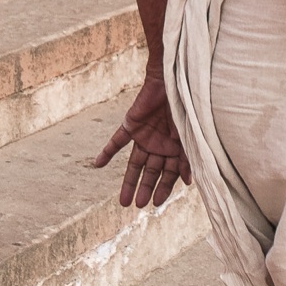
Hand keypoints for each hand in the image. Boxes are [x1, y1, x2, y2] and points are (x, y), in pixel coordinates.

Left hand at [94, 73, 192, 207]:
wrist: (172, 79)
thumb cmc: (185, 106)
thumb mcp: (188, 135)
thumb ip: (187, 157)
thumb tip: (188, 182)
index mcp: (175, 148)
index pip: (168, 174)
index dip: (163, 188)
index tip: (157, 203)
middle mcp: (159, 145)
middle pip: (150, 172)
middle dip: (145, 189)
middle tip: (138, 206)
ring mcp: (144, 136)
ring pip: (134, 164)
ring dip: (129, 181)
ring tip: (123, 201)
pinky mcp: (131, 125)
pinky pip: (117, 142)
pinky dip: (107, 152)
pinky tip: (97, 165)